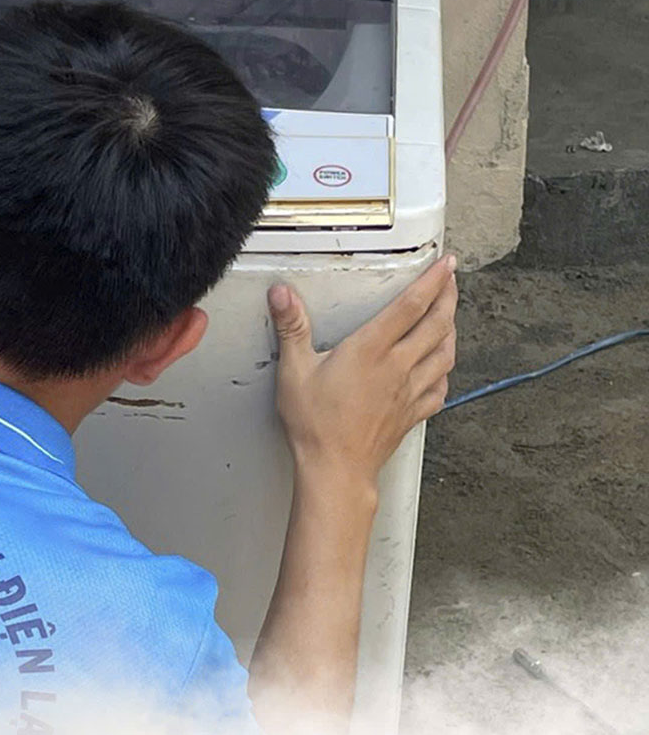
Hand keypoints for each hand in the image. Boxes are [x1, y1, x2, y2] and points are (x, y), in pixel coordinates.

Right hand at [267, 254, 457, 494]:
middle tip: (451, 282)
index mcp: (371, 350)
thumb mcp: (294, 372)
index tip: (446, 264)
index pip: (411, 305)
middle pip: (437, 324)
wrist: (335, 470)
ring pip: (445, 353)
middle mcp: (397, 367)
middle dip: (449, 297)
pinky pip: (440, 388)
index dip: (433, 280)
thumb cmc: (315, 426)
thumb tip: (282, 296)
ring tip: (448, 318)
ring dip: (451, 331)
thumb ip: (292, 328)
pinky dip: (445, 372)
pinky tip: (440, 369)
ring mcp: (408, 391)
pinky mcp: (411, 414)